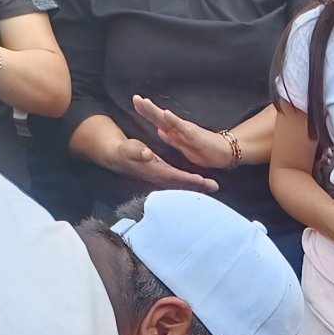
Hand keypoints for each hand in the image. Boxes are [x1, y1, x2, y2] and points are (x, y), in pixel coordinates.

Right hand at [102, 128, 218, 192]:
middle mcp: (160, 177)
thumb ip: (137, 151)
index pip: (175, 176)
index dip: (188, 178)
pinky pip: (179, 181)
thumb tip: (147, 154)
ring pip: (182, 184)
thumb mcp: (129, 148)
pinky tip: (200, 182)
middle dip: (198, 185)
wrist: (117, 157)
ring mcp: (161, 178)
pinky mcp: (162, 175)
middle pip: (182, 184)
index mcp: (155, 171)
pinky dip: (190, 182)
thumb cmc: (124, 150)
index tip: (202, 179)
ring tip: (213, 186)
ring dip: (197, 186)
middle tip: (215, 186)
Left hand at [131, 94, 239, 169]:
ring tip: (144, 102)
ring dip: (156, 111)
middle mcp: (180, 128)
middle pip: (160, 117)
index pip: (158, 120)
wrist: (226, 153)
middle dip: (147, 108)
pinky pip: (182, 128)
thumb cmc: (207, 151)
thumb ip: (172, 139)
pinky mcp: (194, 135)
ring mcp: (187, 131)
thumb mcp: (185, 147)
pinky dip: (173, 121)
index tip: (136, 102)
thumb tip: (160, 131)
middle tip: (134, 97)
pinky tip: (165, 114)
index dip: (147, 112)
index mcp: (176, 132)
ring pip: (168, 119)